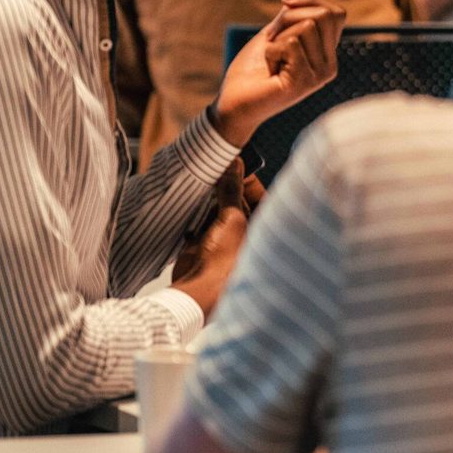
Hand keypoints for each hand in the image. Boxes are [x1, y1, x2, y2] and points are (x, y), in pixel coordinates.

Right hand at [171, 161, 251, 317]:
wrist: (198, 290)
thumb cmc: (226, 259)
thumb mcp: (232, 217)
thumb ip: (231, 189)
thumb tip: (234, 162)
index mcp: (263, 226)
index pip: (258, 194)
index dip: (246, 178)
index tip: (233, 162)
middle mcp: (246, 231)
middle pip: (236, 200)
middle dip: (225, 186)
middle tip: (213, 166)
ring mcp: (224, 238)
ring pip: (217, 209)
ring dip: (208, 198)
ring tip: (200, 177)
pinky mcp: (204, 244)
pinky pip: (200, 221)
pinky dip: (194, 211)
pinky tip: (189, 198)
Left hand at [210, 0, 345, 145]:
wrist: (234, 104)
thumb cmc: (253, 70)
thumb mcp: (275, 33)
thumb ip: (294, 13)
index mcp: (326, 53)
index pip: (337, 13)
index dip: (310, 0)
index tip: (284, 3)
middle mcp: (329, 65)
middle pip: (322, 15)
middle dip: (288, 16)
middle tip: (271, 38)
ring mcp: (319, 75)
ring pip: (305, 27)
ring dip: (278, 36)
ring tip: (271, 58)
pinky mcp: (303, 82)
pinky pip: (290, 44)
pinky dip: (271, 50)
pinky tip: (269, 69)